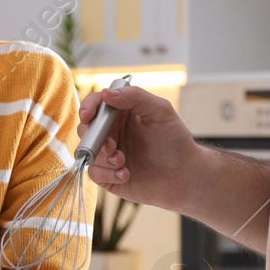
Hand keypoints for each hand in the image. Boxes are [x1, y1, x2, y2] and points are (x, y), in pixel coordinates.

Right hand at [78, 85, 198, 212]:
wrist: (184, 176)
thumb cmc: (175, 141)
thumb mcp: (160, 111)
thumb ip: (135, 97)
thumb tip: (106, 94)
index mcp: (121, 113)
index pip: (96, 104)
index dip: (88, 108)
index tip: (88, 116)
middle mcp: (112, 132)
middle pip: (85, 129)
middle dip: (94, 138)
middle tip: (111, 146)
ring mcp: (108, 154)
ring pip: (87, 152)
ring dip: (102, 158)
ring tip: (123, 162)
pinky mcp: (108, 175)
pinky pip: (94, 173)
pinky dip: (108, 174)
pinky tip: (126, 174)